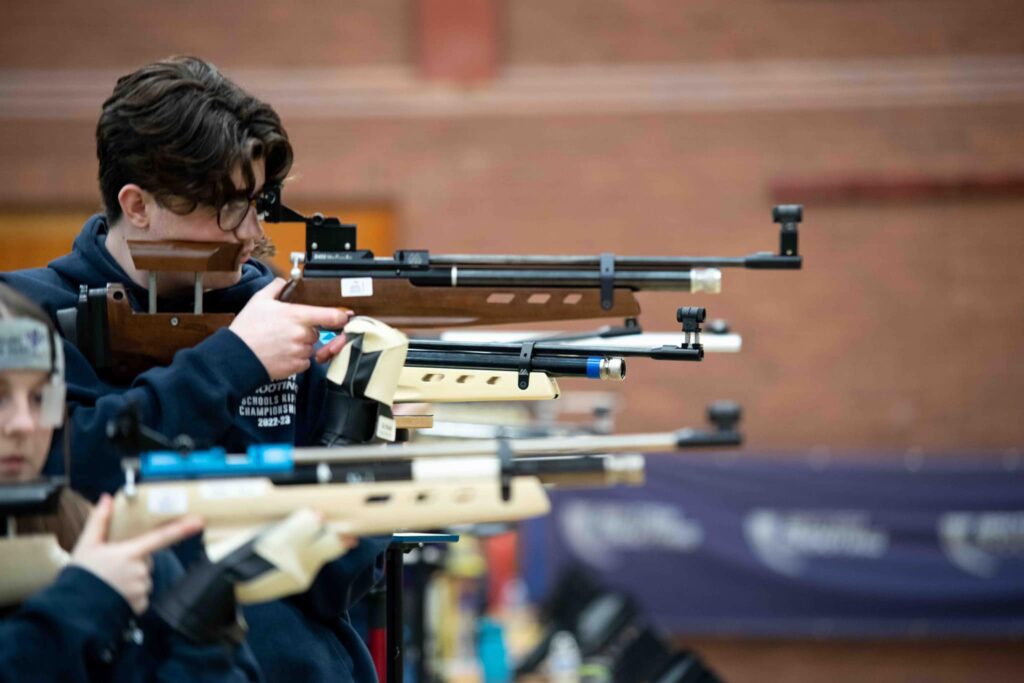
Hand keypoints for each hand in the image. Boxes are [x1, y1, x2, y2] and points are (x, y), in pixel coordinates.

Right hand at [70, 494, 202, 614]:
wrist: (72, 609)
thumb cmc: (81, 575)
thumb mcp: (87, 544)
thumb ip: (99, 521)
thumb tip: (106, 499)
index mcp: (130, 553)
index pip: (161, 537)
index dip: (182, 529)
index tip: (199, 521)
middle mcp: (140, 570)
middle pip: (147, 559)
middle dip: (135, 560)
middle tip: (113, 566)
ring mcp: (141, 589)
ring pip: (144, 578)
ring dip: (132, 579)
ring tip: (110, 583)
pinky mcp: (140, 605)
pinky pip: (142, 596)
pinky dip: (131, 595)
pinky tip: (115, 595)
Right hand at [230, 278, 351, 379]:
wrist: (237, 355)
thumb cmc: (247, 327)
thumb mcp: (259, 300)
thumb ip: (275, 287)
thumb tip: (284, 280)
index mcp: (297, 316)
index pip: (330, 316)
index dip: (340, 316)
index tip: (344, 316)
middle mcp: (302, 334)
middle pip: (316, 333)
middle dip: (305, 332)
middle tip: (285, 331)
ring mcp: (300, 352)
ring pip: (309, 348)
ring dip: (300, 346)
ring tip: (280, 343)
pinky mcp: (296, 367)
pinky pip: (304, 362)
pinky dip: (296, 359)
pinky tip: (280, 354)